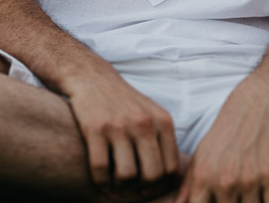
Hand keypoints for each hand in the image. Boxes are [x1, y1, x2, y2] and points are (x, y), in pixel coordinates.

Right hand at [62, 67, 181, 193]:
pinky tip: (101, 181)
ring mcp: (119, 126)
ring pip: (127, 175)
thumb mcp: (153, 114)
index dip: (162, 184)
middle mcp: (144, 123)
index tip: (149, 188)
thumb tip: (175, 176)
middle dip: (142, 189)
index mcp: (163, 121)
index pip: (171, 167)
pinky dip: (100, 181)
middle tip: (132, 191)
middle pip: (152, 174)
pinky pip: (100, 168)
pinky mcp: (95, 129)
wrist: (93, 78)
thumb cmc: (126, 102)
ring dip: (120, 187)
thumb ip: (164, 140)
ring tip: (116, 185)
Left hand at [176, 86, 268, 202]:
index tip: (217, 202)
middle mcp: (223, 181)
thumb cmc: (224, 137)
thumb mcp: (200, 157)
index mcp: (202, 178)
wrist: (255, 109)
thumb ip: (187, 186)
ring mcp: (248, 179)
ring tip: (246, 197)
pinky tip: (265, 199)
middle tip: (232, 198)